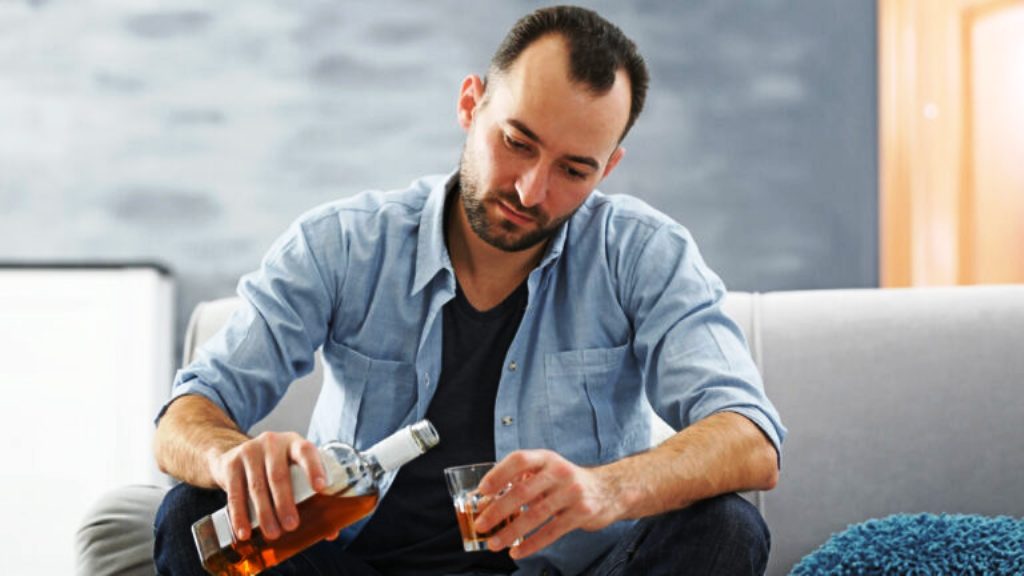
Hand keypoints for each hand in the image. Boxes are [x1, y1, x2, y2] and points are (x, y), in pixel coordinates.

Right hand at [207, 431, 326, 541]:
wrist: (236, 454)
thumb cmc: (275, 466)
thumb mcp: (293, 470)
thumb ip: (311, 496)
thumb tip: (330, 532)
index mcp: (294, 444)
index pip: (306, 452)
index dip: (314, 468)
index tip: (320, 488)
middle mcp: (272, 444)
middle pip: (278, 475)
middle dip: (285, 503)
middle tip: (292, 526)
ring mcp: (249, 452)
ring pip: (257, 487)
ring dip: (264, 513)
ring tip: (273, 534)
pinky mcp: (231, 464)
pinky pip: (235, 493)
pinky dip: (240, 515)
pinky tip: (245, 532)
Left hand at [473, 449, 622, 558]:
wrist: (611, 489)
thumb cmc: (568, 482)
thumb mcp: (549, 470)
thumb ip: (523, 480)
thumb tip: (486, 500)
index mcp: (547, 458)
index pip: (519, 460)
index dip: (498, 473)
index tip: (482, 490)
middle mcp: (560, 472)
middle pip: (523, 490)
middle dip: (498, 509)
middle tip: (481, 523)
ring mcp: (572, 492)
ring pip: (535, 514)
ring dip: (511, 531)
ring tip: (494, 543)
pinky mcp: (581, 513)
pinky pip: (552, 532)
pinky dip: (531, 544)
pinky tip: (517, 552)